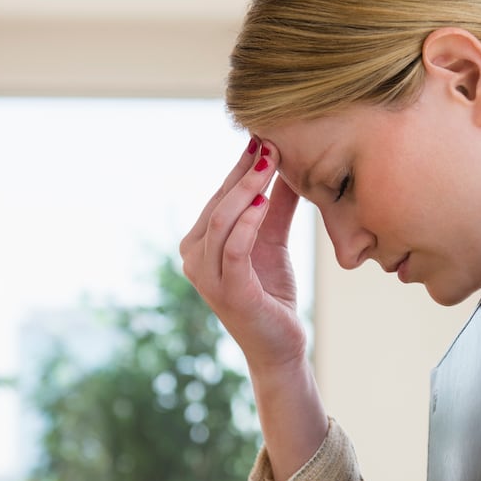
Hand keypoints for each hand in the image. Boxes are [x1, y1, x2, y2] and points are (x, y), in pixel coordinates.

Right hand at [180, 139, 306, 373]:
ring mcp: (206, 275)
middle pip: (219, 203)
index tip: (262, 136)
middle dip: (244, 172)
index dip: (240, 166)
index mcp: (200, 241)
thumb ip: (276, 203)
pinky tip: (263, 202)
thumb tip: (287, 160)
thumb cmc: (272, 292)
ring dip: (246, 189)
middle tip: (269, 142)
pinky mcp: (227, 290)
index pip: (220, 195)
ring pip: (222, 221)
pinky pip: (233, 249)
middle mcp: (194, 256)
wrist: (280, 344)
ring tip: (270, 163)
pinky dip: (247, 223)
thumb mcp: (272, 238)